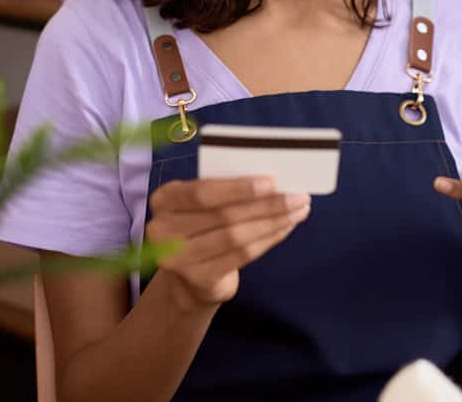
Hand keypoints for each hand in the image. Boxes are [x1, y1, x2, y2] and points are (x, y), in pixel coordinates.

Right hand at [145, 177, 310, 308]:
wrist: (189, 276)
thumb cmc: (203, 226)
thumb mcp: (204, 203)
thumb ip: (226, 190)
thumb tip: (274, 181)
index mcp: (164, 199)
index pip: (202, 192)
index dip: (238, 188)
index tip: (272, 182)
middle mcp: (163, 230)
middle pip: (223, 215)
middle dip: (266, 204)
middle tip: (298, 197)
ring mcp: (178, 259)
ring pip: (236, 237)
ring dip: (273, 222)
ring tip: (298, 211)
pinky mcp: (199, 279)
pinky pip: (241, 256)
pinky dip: (268, 240)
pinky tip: (286, 228)